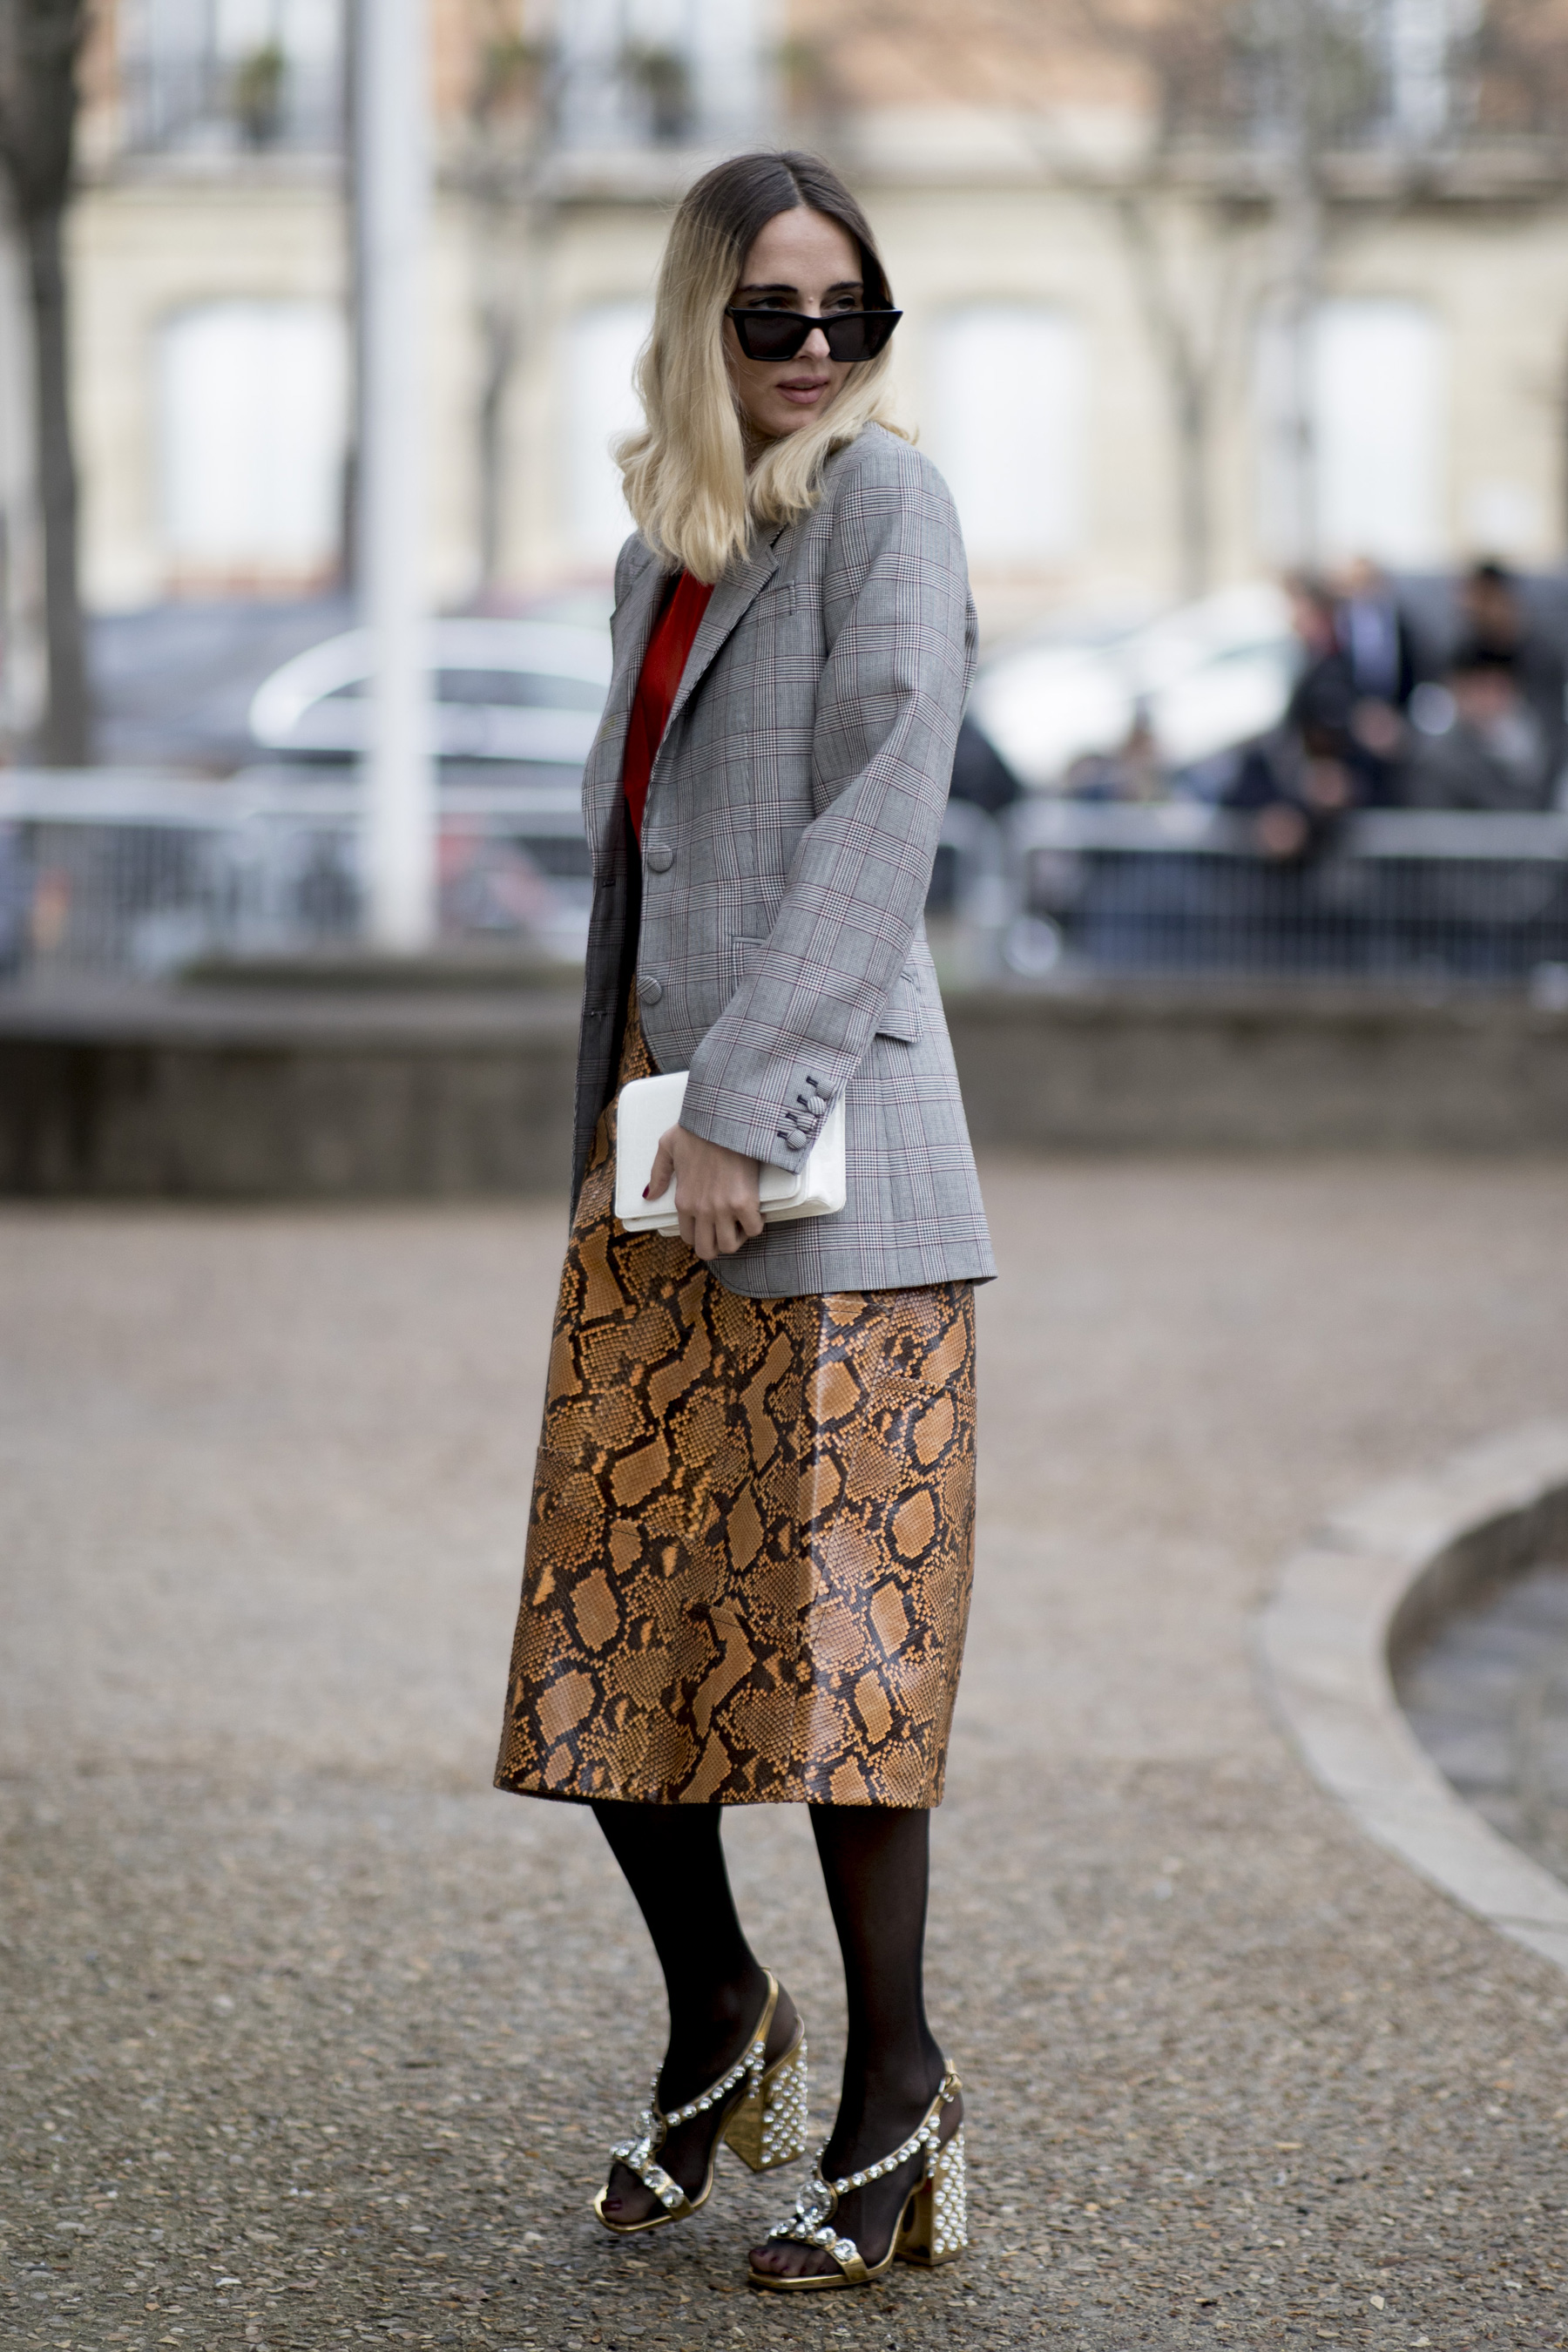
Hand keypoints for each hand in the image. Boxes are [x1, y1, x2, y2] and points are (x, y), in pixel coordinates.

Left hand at [647, 1125, 762, 1260]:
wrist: (723, 1120)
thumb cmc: (697, 1129)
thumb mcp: (667, 1147)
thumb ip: (658, 1174)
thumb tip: (649, 1196)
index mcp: (683, 1201)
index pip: (689, 1237)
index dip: (702, 1236)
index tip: (712, 1225)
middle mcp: (701, 1210)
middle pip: (708, 1250)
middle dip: (718, 1245)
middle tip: (729, 1230)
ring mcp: (722, 1209)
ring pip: (730, 1245)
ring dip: (738, 1236)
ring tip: (743, 1221)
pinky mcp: (744, 1202)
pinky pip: (753, 1228)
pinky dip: (756, 1222)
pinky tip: (756, 1209)